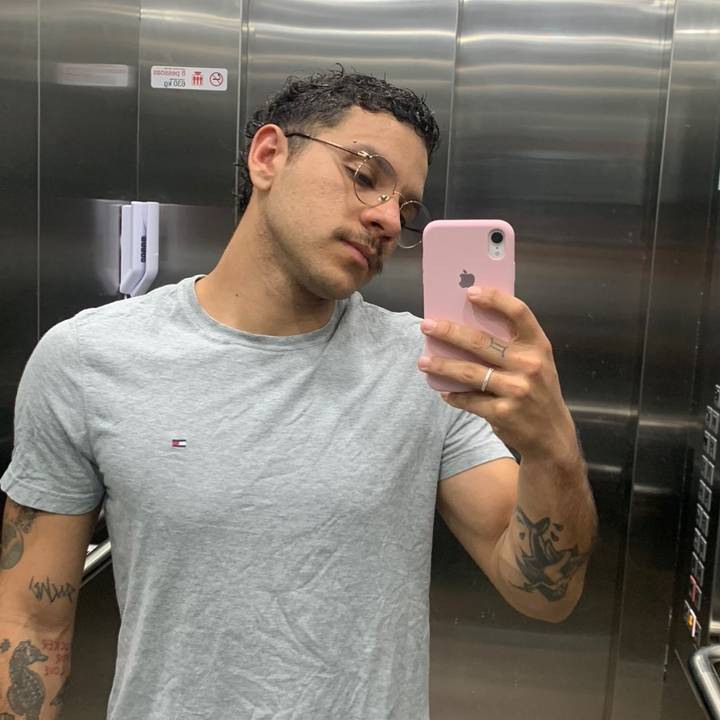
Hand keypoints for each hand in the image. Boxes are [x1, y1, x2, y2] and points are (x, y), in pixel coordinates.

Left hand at [418, 286, 577, 462]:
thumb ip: (511, 345)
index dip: (494, 299)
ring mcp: (516, 390)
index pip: (518, 313)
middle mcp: (530, 365)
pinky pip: (469, 400)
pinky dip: (453, 395)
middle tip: (427, 326)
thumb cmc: (537, 390)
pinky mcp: (503, 413)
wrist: (552, 436)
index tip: (469, 292)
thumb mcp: (536, 363)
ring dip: (442, 365)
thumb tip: (465, 325)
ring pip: (468, 372)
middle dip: (449, 332)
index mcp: (538, 346)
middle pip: (481, 341)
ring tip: (423, 361)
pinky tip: (443, 391)